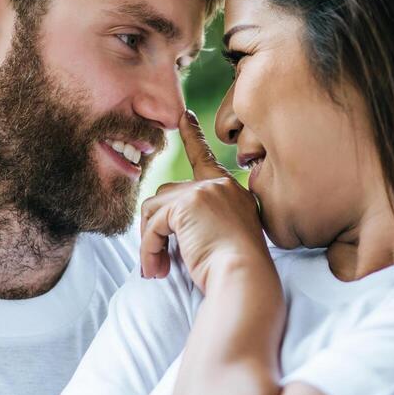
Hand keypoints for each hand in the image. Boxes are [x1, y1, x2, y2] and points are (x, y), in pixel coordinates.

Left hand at [139, 110, 270, 292]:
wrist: (244, 278)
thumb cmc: (235, 270)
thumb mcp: (222, 237)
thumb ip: (200, 221)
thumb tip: (162, 221)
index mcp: (231, 191)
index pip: (206, 158)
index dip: (193, 136)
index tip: (184, 116)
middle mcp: (219, 185)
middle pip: (166, 194)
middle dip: (155, 227)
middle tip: (157, 262)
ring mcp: (204, 191)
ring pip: (154, 209)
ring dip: (150, 241)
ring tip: (158, 269)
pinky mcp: (187, 204)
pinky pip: (153, 226)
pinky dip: (149, 250)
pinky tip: (158, 269)